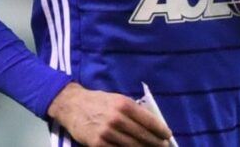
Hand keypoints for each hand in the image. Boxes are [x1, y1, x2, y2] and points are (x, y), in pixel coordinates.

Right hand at [47, 82, 171, 145]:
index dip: (160, 130)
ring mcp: (107, 133)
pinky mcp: (98, 144)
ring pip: (132, 146)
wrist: (71, 105)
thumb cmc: (98, 101)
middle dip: (156, 143)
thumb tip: (152, 123)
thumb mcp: (117, 99)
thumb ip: (133, 110)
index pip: (148, 120)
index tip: (167, 136)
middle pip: (143, 136)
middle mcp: (117, 118)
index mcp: (123, 104)